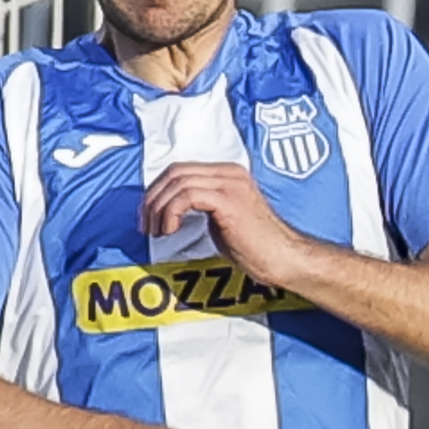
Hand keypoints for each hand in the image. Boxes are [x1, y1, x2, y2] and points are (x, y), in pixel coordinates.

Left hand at [141, 159, 317, 287]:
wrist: (282, 258)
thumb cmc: (254, 247)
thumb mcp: (220, 219)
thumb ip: (199, 207)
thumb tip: (168, 210)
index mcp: (227, 174)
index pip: (179, 170)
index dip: (157, 191)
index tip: (147, 217)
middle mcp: (229, 172)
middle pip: (174, 172)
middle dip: (152, 199)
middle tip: (146, 226)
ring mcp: (230, 184)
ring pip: (177, 183)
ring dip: (159, 209)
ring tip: (158, 232)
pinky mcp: (228, 200)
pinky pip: (187, 197)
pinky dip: (171, 213)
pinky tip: (171, 231)